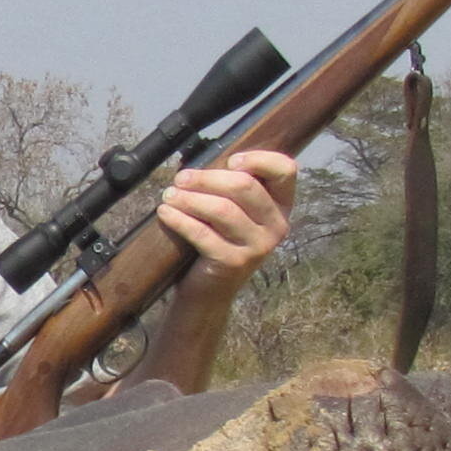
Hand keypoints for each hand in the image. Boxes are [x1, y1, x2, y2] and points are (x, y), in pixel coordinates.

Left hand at [154, 149, 295, 289]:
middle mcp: (276, 226)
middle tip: (181, 178)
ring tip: (169, 195)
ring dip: (190, 198)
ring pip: (222, 209)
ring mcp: (258, 246)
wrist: (209, 291)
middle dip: (208, 178)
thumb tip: (201, 159)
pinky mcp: (234, 262)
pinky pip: (203, 233)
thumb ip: (229, 186)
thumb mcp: (232, 210)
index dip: (259, 159)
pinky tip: (165, 212)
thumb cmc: (217, 240)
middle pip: (245, 186)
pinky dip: (180, 219)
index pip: (285, 170)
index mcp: (281, 206)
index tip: (230, 160)